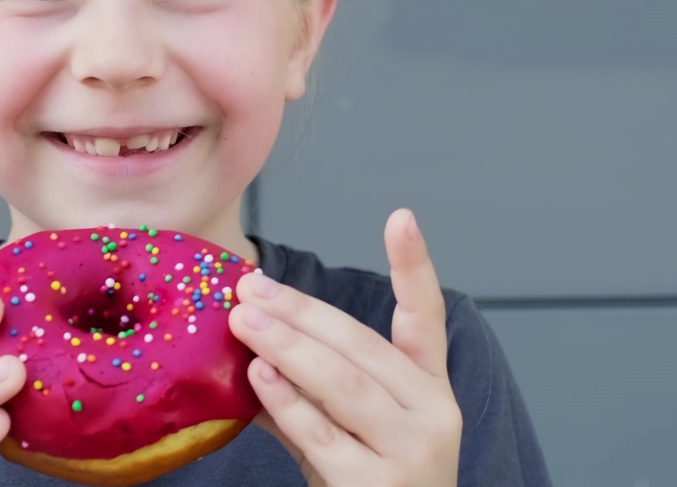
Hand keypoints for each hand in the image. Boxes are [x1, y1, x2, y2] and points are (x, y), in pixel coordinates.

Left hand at [229, 209, 461, 486]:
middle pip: (363, 347)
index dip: (414, 267)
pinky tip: (258, 375)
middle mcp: (431, 415)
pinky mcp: (379, 484)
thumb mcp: (345, 430)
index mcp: (427, 390)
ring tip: (244, 318)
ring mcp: (411, 451)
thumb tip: (248, 341)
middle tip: (251, 286)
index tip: (401, 217)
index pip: (426, 319)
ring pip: (345, 384)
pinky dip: (287, 401)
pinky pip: (323, 434)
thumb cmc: (365, 483)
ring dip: (288, 346)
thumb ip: (309, 389)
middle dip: (302, 312)